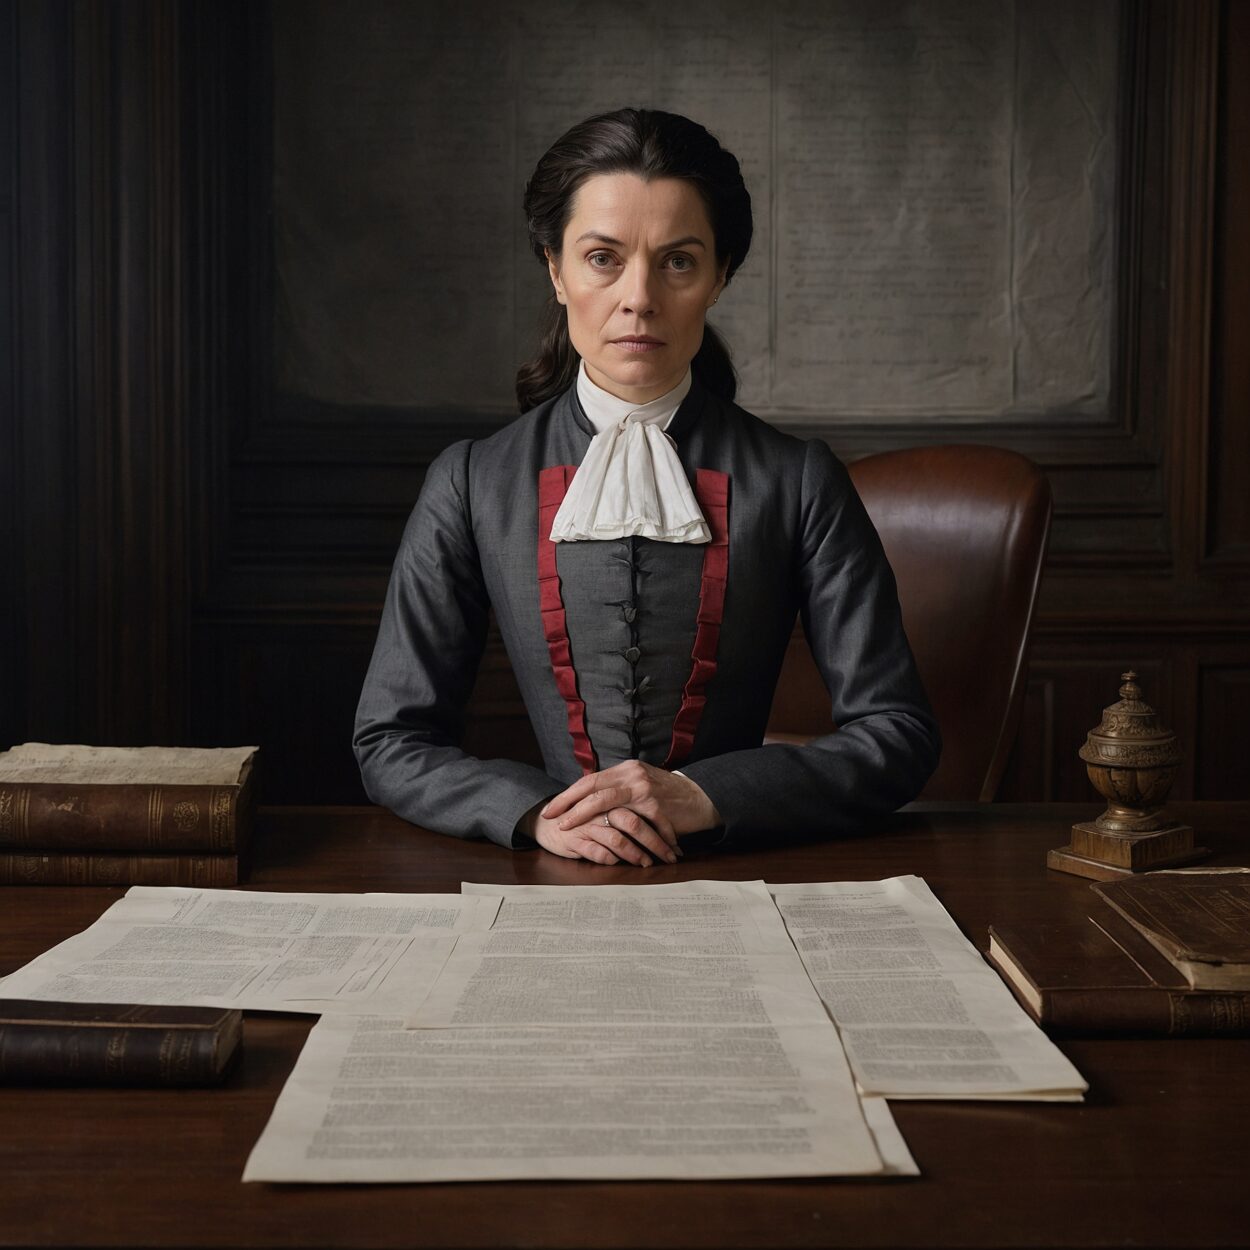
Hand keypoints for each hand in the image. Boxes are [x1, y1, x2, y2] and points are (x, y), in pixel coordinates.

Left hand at [532, 761, 720, 865]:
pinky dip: (616, 834)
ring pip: (604, 800)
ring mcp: (644, 788)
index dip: (568, 794)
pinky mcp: (656, 804)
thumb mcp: (640, 785)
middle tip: (551, 817)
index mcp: (625, 770)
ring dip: (582, 816)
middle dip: (567, 803)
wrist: (700, 798)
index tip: (551, 808)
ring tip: (567, 828)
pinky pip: (632, 820)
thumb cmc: (667, 797)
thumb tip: (589, 802)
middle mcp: (632, 774)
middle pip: (591, 787)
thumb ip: (618, 791)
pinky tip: (604, 844)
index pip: (589, 779)